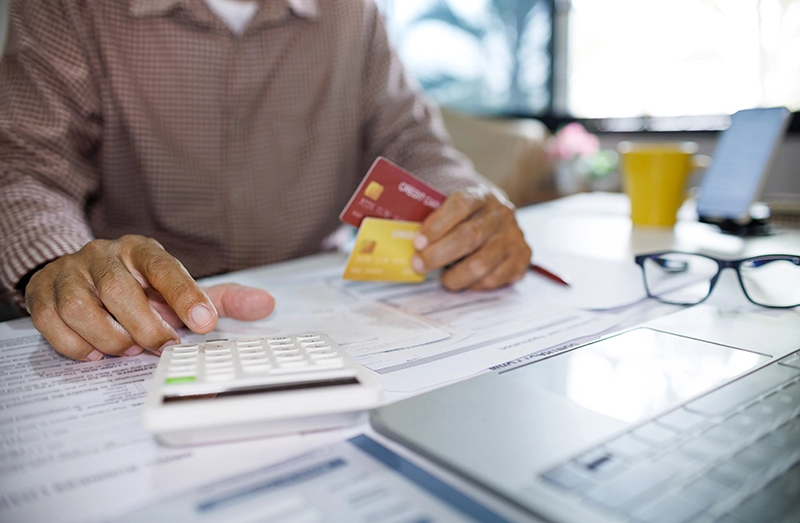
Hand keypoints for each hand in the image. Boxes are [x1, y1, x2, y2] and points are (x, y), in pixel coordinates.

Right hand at [24, 235, 274, 360]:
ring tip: (128, 348)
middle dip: (145, 327)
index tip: (206, 324)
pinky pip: (53, 323)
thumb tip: (265, 304)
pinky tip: (96, 351)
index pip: (164, 267)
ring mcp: (69, 273)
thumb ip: (222, 299)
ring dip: (109, 338)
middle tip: (163, 347)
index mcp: (141, 250)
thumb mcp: (179, 290)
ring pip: (82, 308)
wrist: (81, 274)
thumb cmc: (138, 286)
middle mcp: (103, 255)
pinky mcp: (43, 294)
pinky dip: (76, 345)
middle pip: (120, 290)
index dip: (186, 296)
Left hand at [411, 187, 531, 290]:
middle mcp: (502, 214)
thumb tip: (403, 242)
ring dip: (455, 276)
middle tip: (418, 265)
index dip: (437, 225)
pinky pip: (494, 279)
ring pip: (481, 263)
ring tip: (442, 278)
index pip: (460, 205)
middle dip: (438, 254)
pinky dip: (473, 285)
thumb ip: (434, 221)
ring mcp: (514, 236)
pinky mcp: (522, 258)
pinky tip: (462, 280)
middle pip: (469, 236)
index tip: (417, 243)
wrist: (498, 221)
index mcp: (482, 196)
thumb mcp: (452, 210)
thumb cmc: (465, 219)